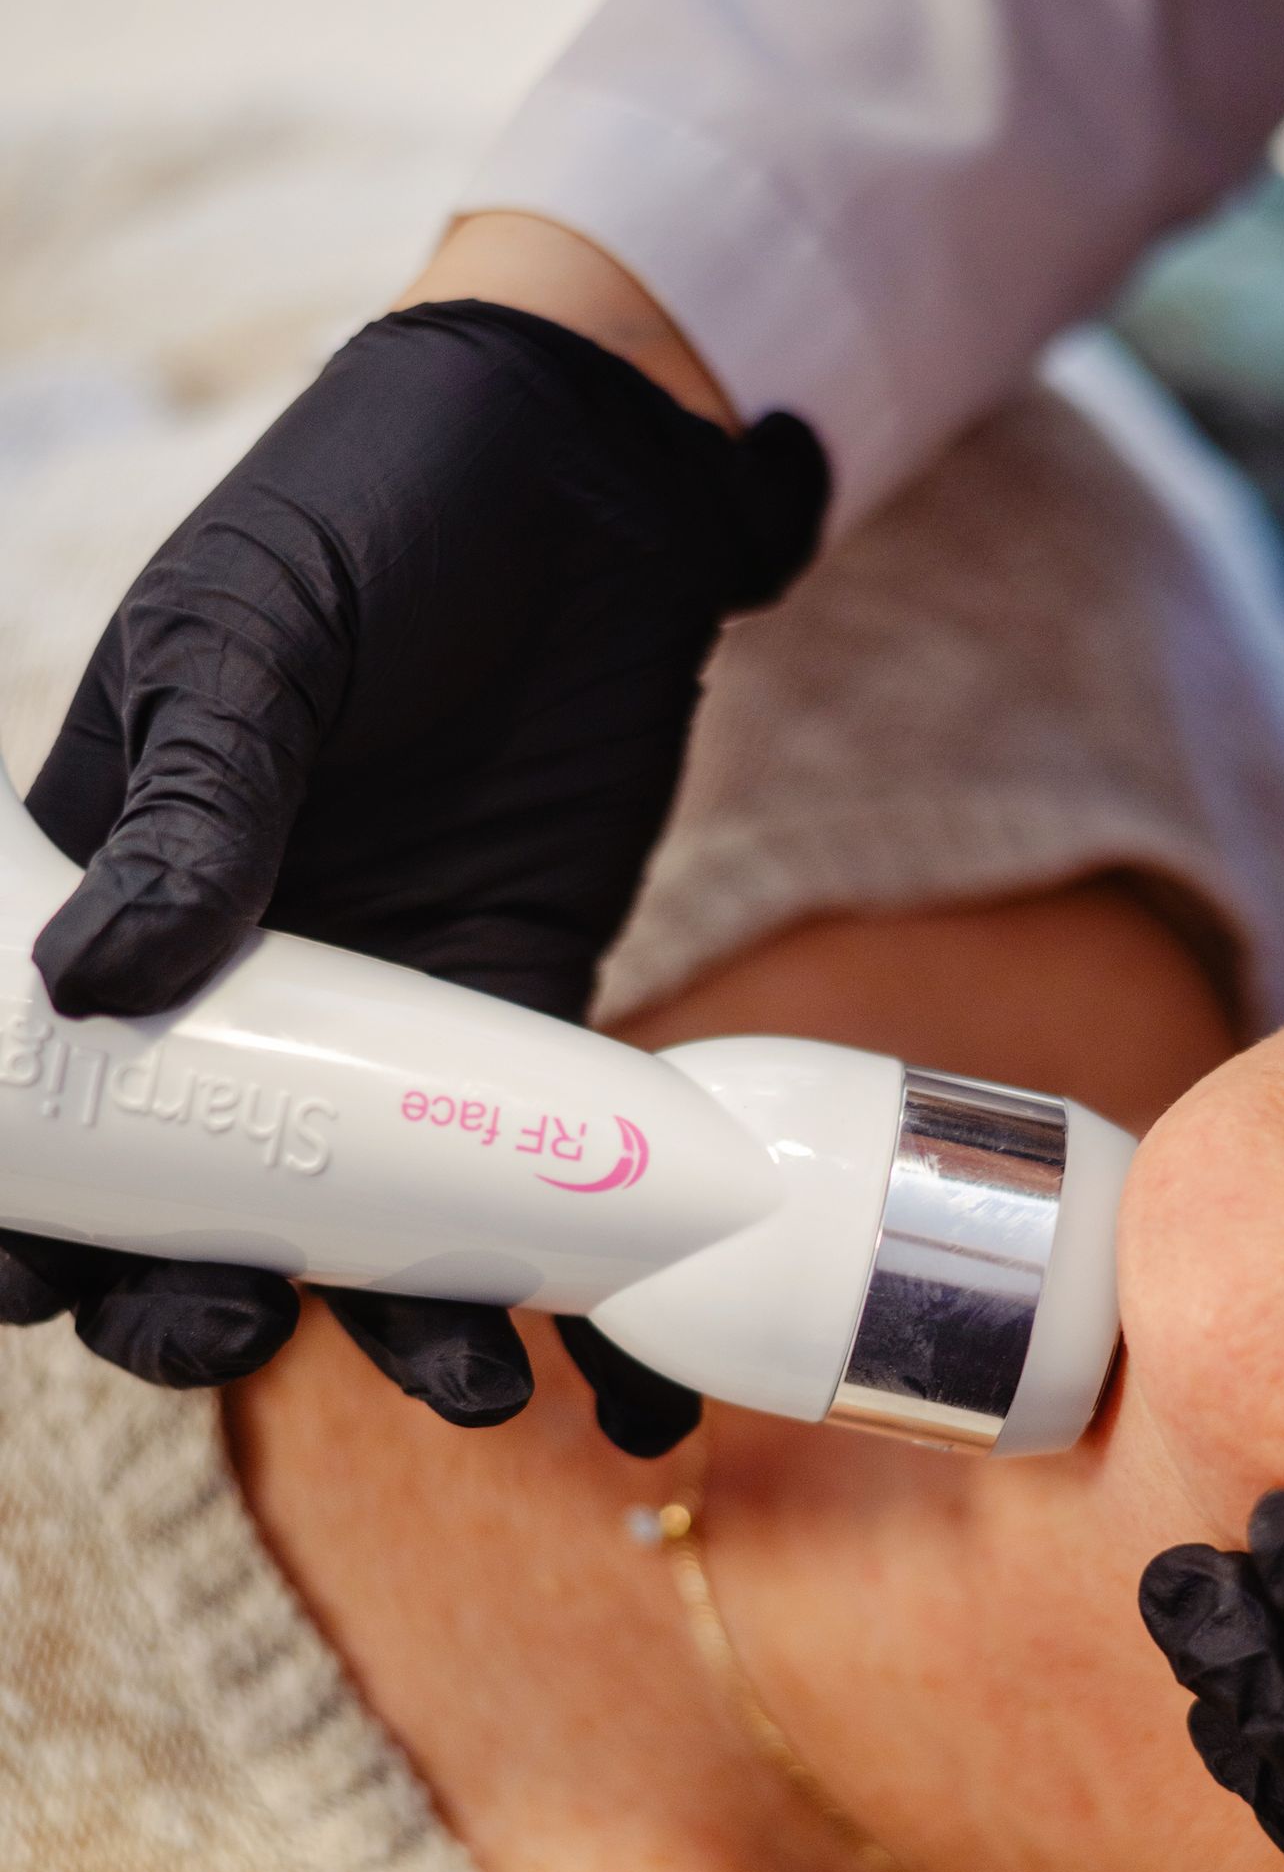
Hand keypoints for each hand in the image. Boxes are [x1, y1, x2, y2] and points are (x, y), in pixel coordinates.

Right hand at [2, 289, 827, 1448]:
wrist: (590, 477)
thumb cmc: (376, 512)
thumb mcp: (250, 638)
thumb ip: (192, 804)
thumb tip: (91, 993)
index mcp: (115, 897)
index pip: (36, 1098)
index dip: (24, 1219)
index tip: (34, 1290)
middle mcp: (243, 995)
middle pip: (193, 1207)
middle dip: (196, 1306)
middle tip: (237, 1330)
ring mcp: (392, 1027)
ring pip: (371, 1233)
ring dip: (408, 1334)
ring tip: (474, 1387)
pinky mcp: (532, 1024)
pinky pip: (539, 1190)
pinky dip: (585, 1297)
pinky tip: (634, 1394)